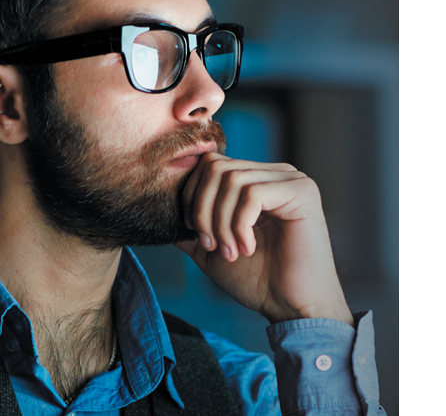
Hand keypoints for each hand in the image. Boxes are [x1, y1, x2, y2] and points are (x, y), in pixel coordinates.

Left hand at [174, 152, 353, 325]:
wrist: (292, 307)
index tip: (194, 232)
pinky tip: (247, 248)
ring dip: (221, 222)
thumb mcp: (213, 247)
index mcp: (257, 179)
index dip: (192, 195)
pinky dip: (240, 225)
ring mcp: (291, 179)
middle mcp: (275, 173)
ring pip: (232, 180)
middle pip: (217, 167)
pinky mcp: (302, 192)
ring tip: (231, 251)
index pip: (211, 164)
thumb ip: (192, 226)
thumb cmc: (257, 278)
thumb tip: (161, 211)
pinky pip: (253, 195)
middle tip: (211, 245)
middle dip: (203, 209)